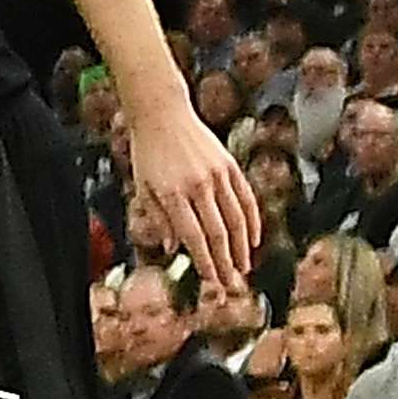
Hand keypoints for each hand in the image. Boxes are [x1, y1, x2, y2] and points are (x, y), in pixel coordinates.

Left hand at [123, 93, 258, 285]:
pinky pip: (245, 198)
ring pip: (235, 219)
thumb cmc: (148, 153)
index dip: (205, 262)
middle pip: (217, 233)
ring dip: (241, 247)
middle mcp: (197, 186)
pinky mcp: (228, 164)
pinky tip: (253, 239)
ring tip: (244, 268)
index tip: (212, 282)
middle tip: (231, 285)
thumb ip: (159, 219)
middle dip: (225, 263)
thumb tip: (173, 250)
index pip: (193, 237)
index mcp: (173, 194)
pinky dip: (251, 220)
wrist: (162, 113)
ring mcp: (216, 174)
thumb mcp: (144, 187)